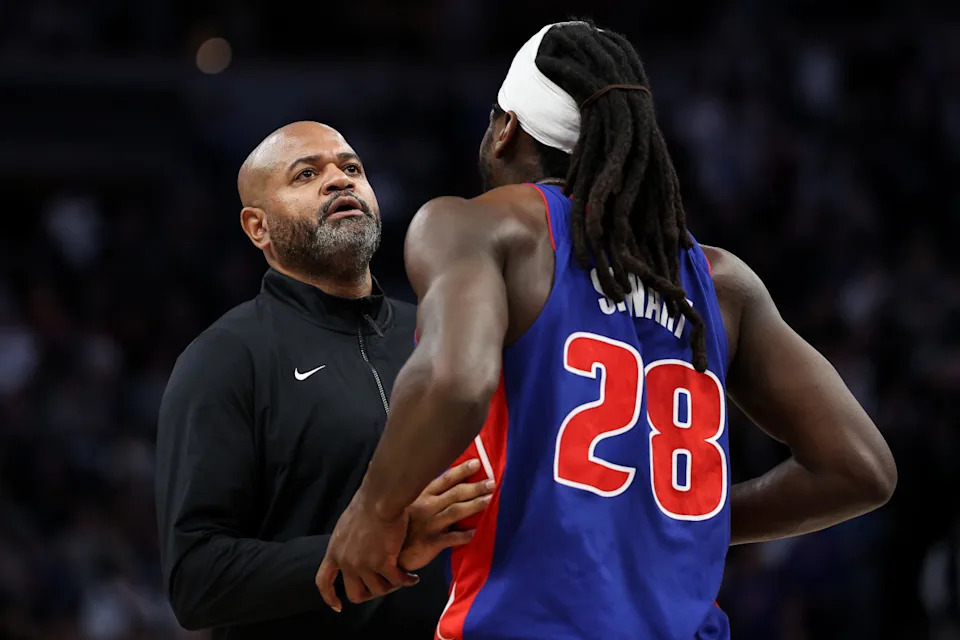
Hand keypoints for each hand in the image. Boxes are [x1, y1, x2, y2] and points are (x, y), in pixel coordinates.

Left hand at [315, 491, 418, 611]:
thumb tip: (352, 547)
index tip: (337, 606)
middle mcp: (346, 562)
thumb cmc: (367, 503)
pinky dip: (406, 581)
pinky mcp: (383, 563)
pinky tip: (413, 578)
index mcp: (334, 551)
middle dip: (370, 594)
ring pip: (378, 590)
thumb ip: (347, 542)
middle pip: (354, 594)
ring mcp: (364, 565)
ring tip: (401, 578)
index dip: (329, 596)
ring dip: (391, 586)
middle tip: (383, 587)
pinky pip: (396, 581)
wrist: (380, 499)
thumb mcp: (346, 525)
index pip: (323, 582)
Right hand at [399, 458, 494, 569]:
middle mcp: (427, 507)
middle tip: (491, 482)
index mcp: (422, 495)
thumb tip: (450, 481)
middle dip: (474, 487)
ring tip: (489, 500)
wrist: (389, 552)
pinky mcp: (431, 542)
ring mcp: (429, 524)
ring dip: (473, 505)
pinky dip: (463, 535)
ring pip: (455, 511)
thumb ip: (428, 494)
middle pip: (454, 493)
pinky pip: (451, 538)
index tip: (477, 463)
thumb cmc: (403, 526)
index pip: (445, 479)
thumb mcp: (411, 505)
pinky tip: (475, 532)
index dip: (461, 471)